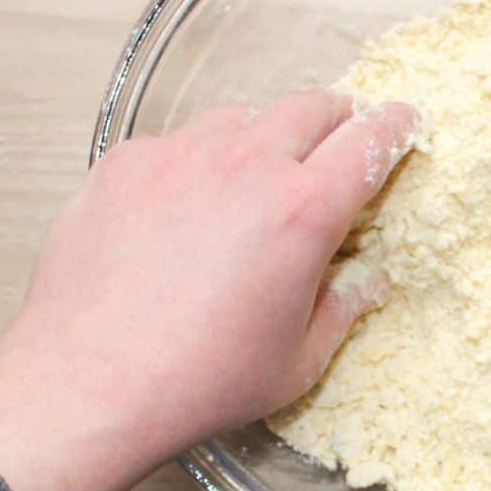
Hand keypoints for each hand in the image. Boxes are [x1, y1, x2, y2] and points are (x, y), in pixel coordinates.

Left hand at [0, 91, 418, 490]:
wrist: (87, 384)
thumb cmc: (201, 382)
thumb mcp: (296, 363)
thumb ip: (341, 310)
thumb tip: (364, 281)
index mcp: (302, 211)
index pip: (368, 142)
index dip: (394, 127)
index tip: (403, 121)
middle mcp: (245, 165)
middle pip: (309, 106)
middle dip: (335, 120)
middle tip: (335, 147)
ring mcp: (178, 155)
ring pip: (241, 118)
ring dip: (264, 138)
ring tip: (253, 182)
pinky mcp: (125, 162)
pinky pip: (178, 142)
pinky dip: (198, 162)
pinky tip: (183, 209)